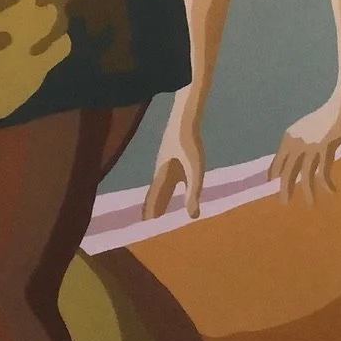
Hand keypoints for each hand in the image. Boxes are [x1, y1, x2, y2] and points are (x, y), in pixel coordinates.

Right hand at [144, 103, 204, 220]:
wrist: (184, 119)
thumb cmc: (189, 144)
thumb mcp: (194, 171)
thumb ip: (193, 192)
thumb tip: (192, 215)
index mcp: (162, 175)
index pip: (155, 197)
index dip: (151, 208)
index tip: (146, 221)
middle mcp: (161, 170)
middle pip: (157, 193)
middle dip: (154, 206)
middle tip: (148, 220)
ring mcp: (166, 162)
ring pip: (161, 185)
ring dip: (160, 197)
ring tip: (159, 208)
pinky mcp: (173, 155)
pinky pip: (168, 176)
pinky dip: (167, 186)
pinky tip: (172, 183)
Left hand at [269, 98, 340, 202]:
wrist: (339, 105)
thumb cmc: (326, 116)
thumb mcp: (307, 127)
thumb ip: (299, 140)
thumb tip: (296, 156)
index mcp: (289, 137)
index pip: (278, 160)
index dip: (274, 172)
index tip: (270, 182)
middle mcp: (295, 142)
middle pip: (288, 171)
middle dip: (285, 188)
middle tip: (284, 203)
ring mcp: (309, 145)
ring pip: (305, 174)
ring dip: (307, 191)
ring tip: (309, 203)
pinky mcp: (323, 147)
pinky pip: (323, 170)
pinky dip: (326, 183)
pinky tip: (331, 191)